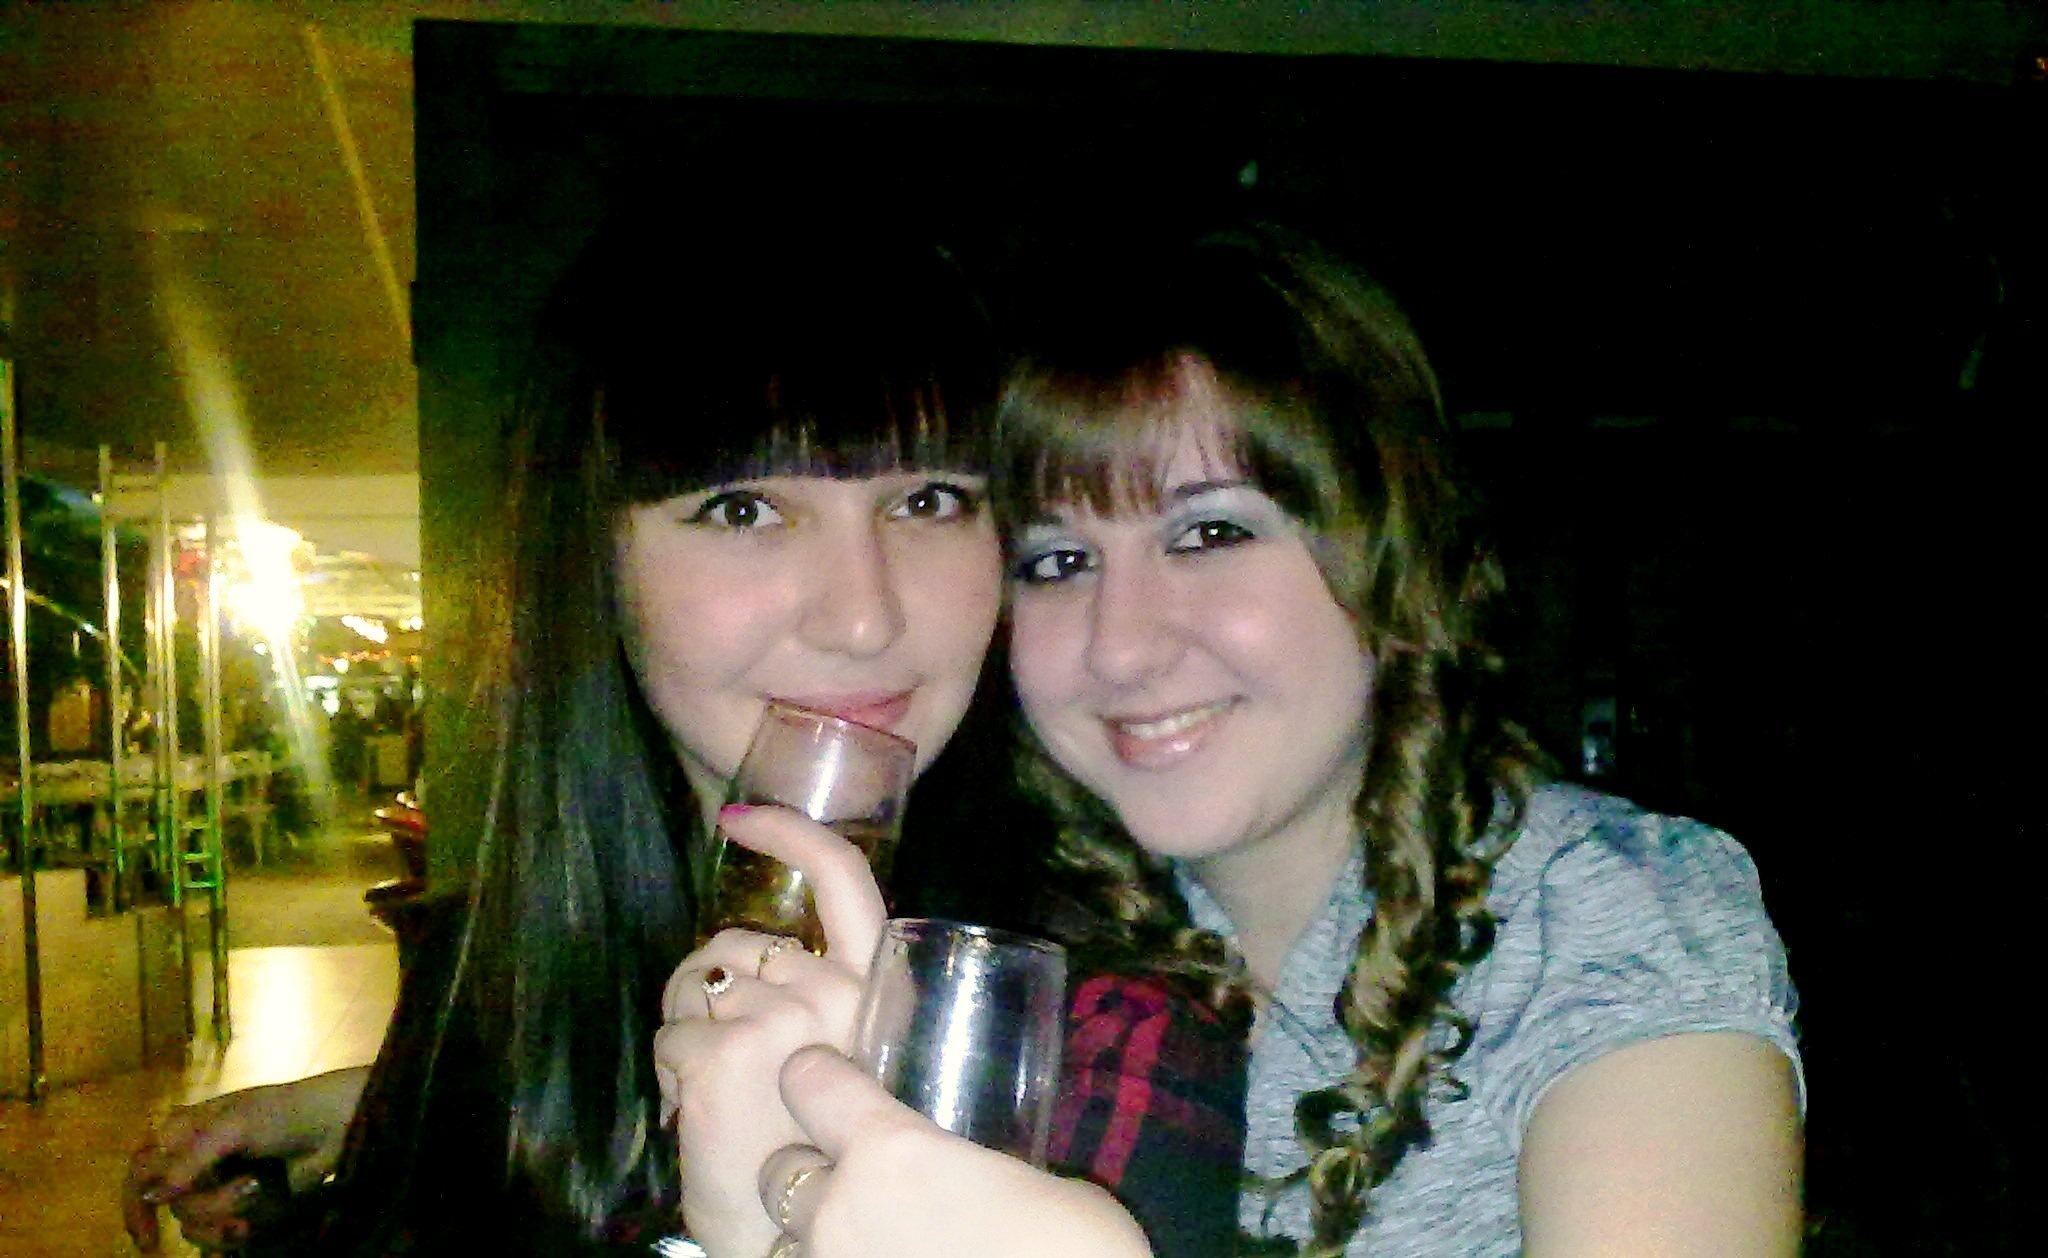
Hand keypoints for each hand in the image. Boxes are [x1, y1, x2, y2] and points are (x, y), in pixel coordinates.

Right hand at [121, 1067, 366, 1252]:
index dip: (135, 1205)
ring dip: (227, 1217)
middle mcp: (193, 1163)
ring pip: (196, 1225)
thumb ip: (188, 1162)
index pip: (139, 1172)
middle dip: (211, 1203)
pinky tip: (254, 1225)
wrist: (335, 1127)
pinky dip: (234, 1235)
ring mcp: (218, 1188)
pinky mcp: (242, 1208)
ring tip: (261, 1195)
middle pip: (174, 1206)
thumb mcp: (233, 1128)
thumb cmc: (283, 1113)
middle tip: (251, 1186)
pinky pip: (221, 1236)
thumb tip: (153, 1196)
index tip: (148, 1237)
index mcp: (183, 1133)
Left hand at [653, 805, 886, 1256]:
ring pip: (694, 989)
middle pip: (739, 946)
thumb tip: (758, 960)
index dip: (792, 835)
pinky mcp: (719, 1058)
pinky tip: (703, 1121)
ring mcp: (775, 1023)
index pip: (845, 881)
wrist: (801, 1236)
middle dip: (713, 990)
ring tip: (725, 1098)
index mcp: (874, 990)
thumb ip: (825, 1002)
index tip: (743, 818)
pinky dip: (672, 1079)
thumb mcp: (849, 1059)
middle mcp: (832, 994)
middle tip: (731, 1061)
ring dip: (690, 1036)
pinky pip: (668, 1039)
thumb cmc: (821, 1155)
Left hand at [760, 1046, 1150, 1257]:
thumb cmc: (1077, 1252)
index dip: (818, 1075)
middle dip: (807, 1173)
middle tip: (853, 1182)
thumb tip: (997, 1185)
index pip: (810, 1082)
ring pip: (785, 1245)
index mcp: (891, 1151)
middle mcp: (840, 1212)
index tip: (831, 1077)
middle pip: (778, 1173)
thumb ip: (991, 1174)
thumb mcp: (1043, 1187)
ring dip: (816, 1238)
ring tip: (866, 1241)